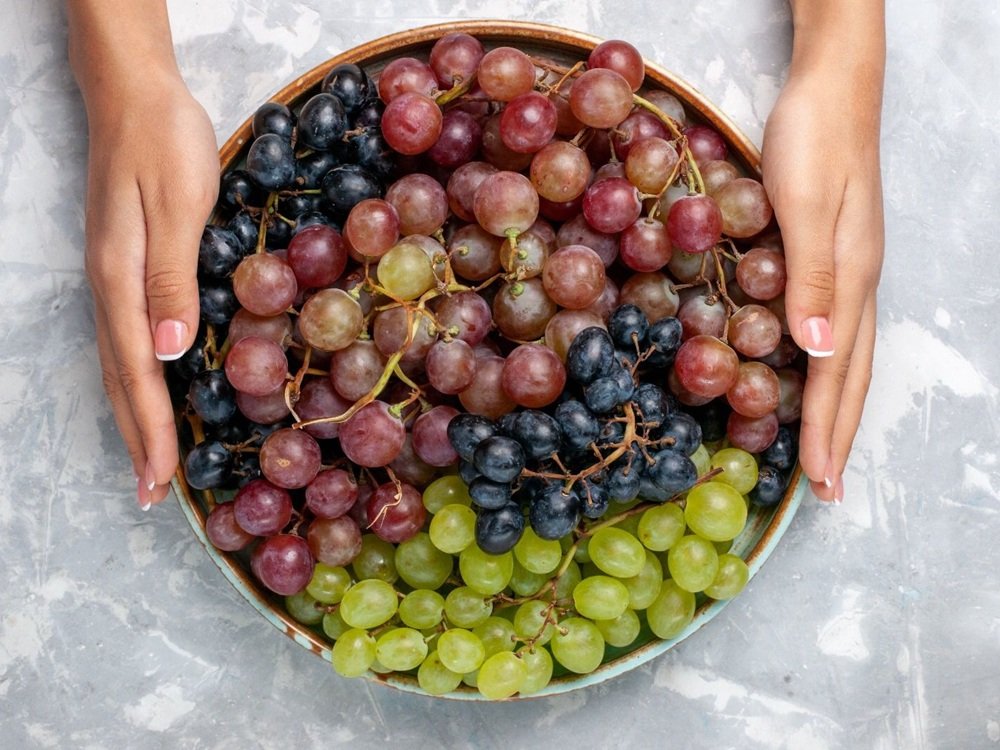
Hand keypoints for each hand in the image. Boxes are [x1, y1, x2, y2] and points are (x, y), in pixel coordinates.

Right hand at [81, 71, 218, 507]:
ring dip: (136, 416)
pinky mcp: (125, 267)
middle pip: (121, 380)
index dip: (152, 430)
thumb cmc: (163, 143)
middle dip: (139, 439)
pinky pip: (127, 338)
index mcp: (122, 282)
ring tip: (151, 461)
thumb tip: (169, 352)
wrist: (136, 96)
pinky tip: (152, 390)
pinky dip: (138, 379)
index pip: (137, 374)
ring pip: (120, 364)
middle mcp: (110, 289)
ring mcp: (112, 279)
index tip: (164, 480)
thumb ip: (169, 277)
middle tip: (154, 494)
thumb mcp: (175, 204)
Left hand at [761, 59, 883, 503]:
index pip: (836, 373)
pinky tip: (807, 374)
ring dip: (834, 406)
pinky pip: (831, 327)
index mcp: (851, 281)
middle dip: (838, 433)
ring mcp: (848, 270)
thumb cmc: (815, 139)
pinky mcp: (831, 253)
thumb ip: (812, 278)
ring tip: (824, 449)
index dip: (825, 429)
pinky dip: (823, 366)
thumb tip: (816, 352)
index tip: (820, 483)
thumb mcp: (806, 206)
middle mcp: (856, 284)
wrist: (832, 87)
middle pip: (850, 373)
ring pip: (845, 355)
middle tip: (829, 489)